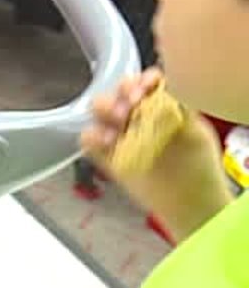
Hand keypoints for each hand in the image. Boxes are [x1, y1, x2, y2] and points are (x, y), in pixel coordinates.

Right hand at [80, 68, 226, 221]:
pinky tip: (107, 142)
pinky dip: (92, 136)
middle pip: (119, 92)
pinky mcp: (105, 156)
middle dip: (121, 93)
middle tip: (130, 106)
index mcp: (161, 107)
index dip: (142, 81)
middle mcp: (138, 117)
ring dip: (105, 110)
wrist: (188, 206)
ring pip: (99, 111)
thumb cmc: (199, 169)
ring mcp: (120, 135)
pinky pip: (87, 139)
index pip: (146, 83)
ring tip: (118, 123)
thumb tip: (166, 89)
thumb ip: (181, 110)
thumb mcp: (197, 134)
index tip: (146, 88)